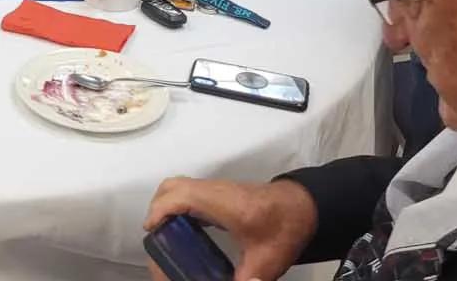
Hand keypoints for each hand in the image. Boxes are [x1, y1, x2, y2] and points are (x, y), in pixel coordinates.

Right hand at [144, 177, 317, 280]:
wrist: (304, 207)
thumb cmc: (284, 229)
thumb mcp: (264, 263)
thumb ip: (246, 280)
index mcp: (221, 203)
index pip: (179, 196)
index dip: (159, 211)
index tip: (151, 232)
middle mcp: (215, 190)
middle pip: (172, 186)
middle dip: (157, 208)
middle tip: (157, 238)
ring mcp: (218, 188)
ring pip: (180, 185)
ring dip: (166, 205)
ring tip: (166, 235)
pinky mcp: (222, 192)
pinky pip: (190, 191)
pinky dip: (178, 205)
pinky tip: (186, 231)